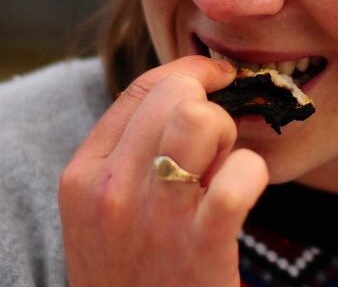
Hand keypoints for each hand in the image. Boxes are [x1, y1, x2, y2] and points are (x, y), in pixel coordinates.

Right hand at [59, 56, 268, 286]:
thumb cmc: (132, 276)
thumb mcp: (102, 216)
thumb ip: (127, 158)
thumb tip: (183, 95)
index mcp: (83, 176)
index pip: (141, 87)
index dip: (189, 72)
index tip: (215, 79)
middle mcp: (111, 192)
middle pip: (175, 94)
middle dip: (212, 105)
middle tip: (221, 139)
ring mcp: (154, 220)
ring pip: (203, 120)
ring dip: (229, 136)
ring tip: (227, 166)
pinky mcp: (200, 249)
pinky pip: (240, 176)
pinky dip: (255, 175)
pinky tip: (247, 193)